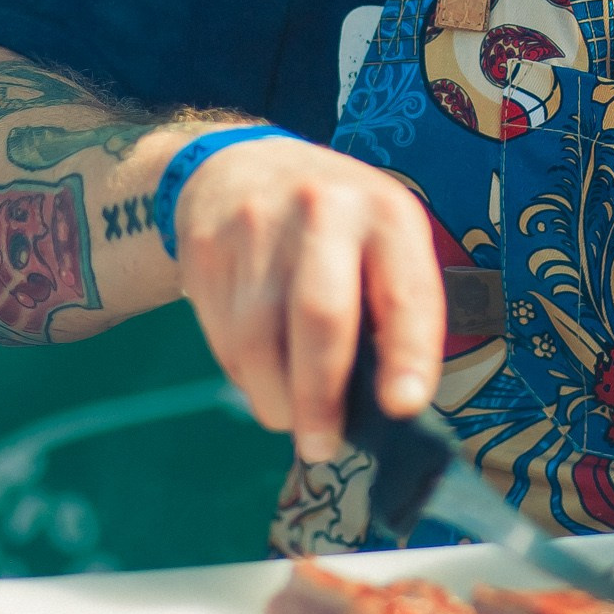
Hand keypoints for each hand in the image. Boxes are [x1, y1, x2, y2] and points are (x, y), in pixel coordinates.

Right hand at [172, 134, 445, 462]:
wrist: (238, 166)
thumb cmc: (333, 226)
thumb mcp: (380, 241)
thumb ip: (392, 308)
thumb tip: (389, 404)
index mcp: (385, 212)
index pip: (404, 291)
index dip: (408, 354)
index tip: (403, 407)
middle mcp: (323, 209)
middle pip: (320, 316)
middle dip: (321, 397)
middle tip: (325, 446)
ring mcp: (256, 226)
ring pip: (259, 340)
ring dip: (276, 400)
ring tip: (292, 420)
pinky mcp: (205, 249)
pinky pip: (223, 339)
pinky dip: (244, 378)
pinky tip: (262, 378)